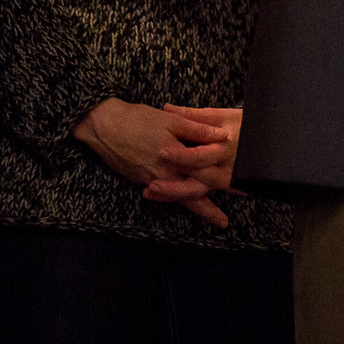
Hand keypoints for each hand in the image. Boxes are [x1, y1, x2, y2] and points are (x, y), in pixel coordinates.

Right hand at [72, 99, 234, 227]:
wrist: (103, 127)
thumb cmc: (138, 119)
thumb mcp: (170, 120)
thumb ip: (197, 130)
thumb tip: (223, 136)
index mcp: (176, 158)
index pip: (203, 175)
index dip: (221, 183)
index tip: (239, 190)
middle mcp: (164, 174)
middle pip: (190, 196)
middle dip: (207, 210)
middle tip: (223, 223)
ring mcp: (151, 180)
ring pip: (176, 198)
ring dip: (194, 207)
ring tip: (211, 218)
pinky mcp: (140, 179)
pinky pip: (162, 193)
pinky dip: (174, 198)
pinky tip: (181, 198)